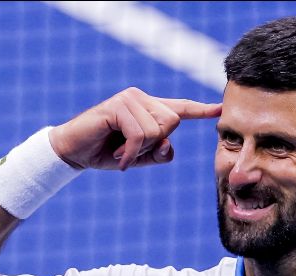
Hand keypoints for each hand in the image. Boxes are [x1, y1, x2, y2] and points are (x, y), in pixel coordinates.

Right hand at [48, 87, 221, 170]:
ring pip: (157, 130)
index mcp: (150, 109)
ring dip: (138, 150)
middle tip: (130, 151)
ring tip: (119, 151)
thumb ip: (160, 153)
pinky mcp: (117, 106)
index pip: (180, 108)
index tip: (221, 109)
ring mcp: (129, 99)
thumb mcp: (139, 158)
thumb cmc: (106, 153)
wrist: (74, 152)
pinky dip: (129, 152)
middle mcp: (141, 98)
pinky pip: (139, 134)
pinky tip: (116, 156)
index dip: (202, 110)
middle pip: (172, 123)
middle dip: (153, 144)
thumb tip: (168, 144)